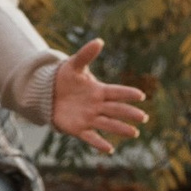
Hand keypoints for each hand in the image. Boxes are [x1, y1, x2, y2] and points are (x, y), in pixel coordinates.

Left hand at [48, 37, 148, 153]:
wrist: (48, 93)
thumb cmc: (65, 78)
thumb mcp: (74, 65)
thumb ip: (86, 55)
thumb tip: (98, 41)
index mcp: (99, 90)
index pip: (116, 92)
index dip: (127, 93)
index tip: (140, 95)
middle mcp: (97, 106)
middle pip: (116, 110)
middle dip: (129, 113)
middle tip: (143, 117)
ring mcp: (89, 118)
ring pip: (108, 124)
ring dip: (120, 128)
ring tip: (134, 132)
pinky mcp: (78, 128)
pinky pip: (91, 137)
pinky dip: (100, 143)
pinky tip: (110, 149)